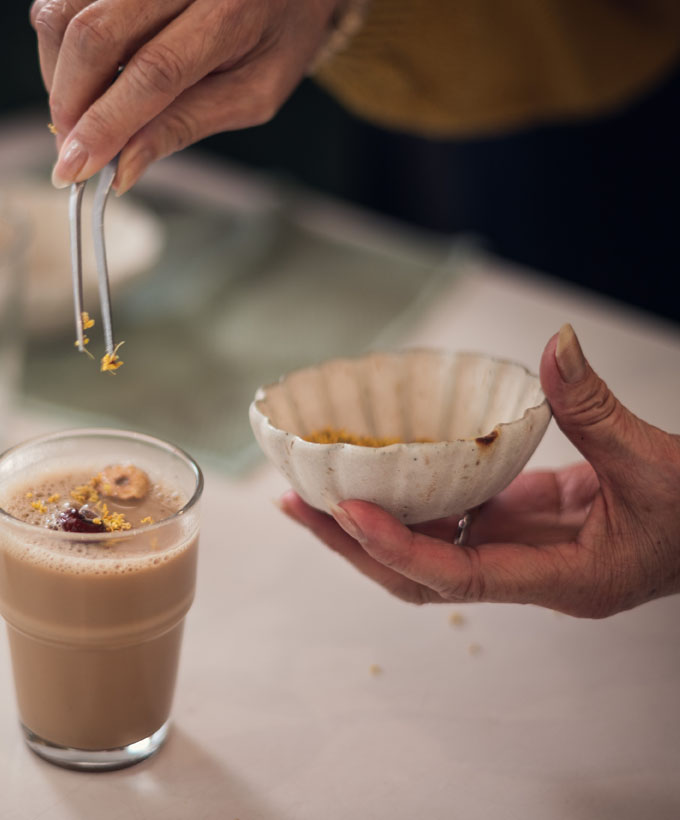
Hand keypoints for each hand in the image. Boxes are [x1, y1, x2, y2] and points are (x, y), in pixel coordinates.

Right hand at [30, 0, 339, 192]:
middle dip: (69, 104)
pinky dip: (58, 49)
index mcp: (232, 11)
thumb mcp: (253, 93)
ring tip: (81, 113)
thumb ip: (186, 126)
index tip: (76, 169)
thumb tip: (123, 166)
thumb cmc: (277, 34)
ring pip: (64, 15)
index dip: (106, 124)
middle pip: (96, 36)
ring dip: (56, 77)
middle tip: (70, 151)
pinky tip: (83, 76)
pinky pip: (61, 3)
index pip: (154, 72)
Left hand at [280, 324, 679, 617]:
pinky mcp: (522, 520)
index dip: (397, 547)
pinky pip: (453, 512)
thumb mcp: (661, 465)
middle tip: (295, 505)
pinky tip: (376, 463)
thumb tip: (558, 344)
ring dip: (370, 519)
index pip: (459, 576)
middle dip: (354, 544)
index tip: (345, 512)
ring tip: (311, 486)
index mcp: (563, 580)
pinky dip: (411, 491)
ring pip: (428, 547)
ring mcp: (522, 548)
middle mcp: (529, 574)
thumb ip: (599, 410)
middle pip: (419, 575)